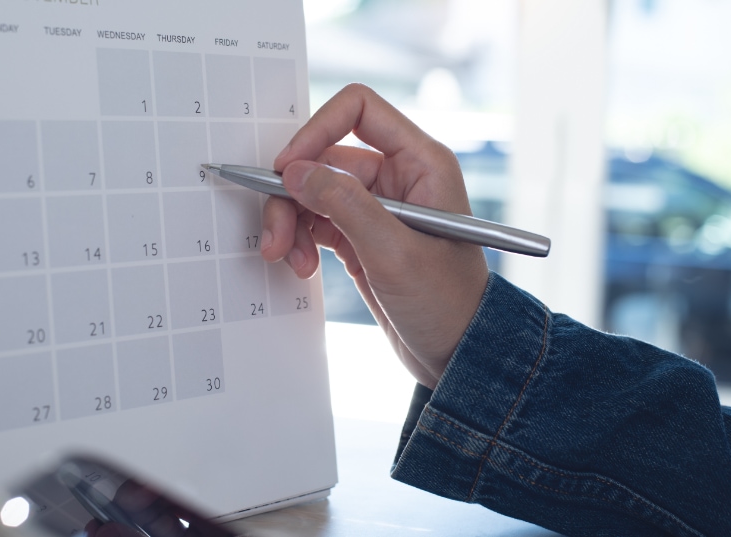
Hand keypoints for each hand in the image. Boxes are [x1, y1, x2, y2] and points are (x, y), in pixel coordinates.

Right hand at [262, 84, 488, 387]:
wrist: (456, 353)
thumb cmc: (448, 303)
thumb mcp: (394, 253)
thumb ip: (344, 206)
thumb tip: (295, 171)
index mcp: (421, 163)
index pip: (360, 110)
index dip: (317, 130)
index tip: (286, 168)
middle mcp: (397, 177)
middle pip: (324, 157)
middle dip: (292, 194)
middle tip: (274, 235)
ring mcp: (376, 207)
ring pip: (313, 191)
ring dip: (291, 221)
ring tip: (287, 259)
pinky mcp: (360, 235)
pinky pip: (315, 221)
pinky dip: (300, 239)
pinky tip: (301, 267)